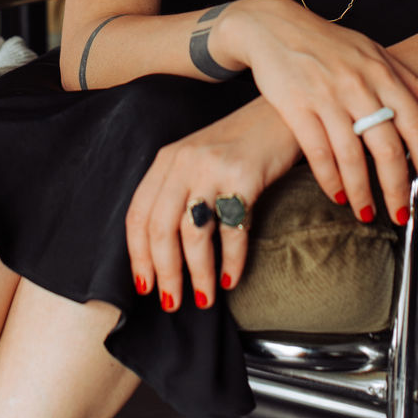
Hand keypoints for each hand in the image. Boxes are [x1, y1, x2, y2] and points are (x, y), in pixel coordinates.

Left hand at [125, 96, 298, 312]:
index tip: (144, 284)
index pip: (138, 214)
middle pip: (161, 228)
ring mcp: (213, 168)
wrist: (279, 115)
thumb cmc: (239, 144)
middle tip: (171, 302)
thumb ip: (176, 191)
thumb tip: (162, 250)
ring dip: (198, 274)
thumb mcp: (197, 159)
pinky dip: (232, 261)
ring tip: (204, 298)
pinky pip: (233, 230)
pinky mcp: (244, 176)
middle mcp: (184, 162)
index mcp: (166, 159)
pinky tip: (232, 279)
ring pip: (194, 234)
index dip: (138, 255)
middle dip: (165, 273)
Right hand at [213, 0, 417, 225]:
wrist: (273, 26)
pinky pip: (317, 152)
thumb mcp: (374, 53)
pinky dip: (330, 179)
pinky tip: (338, 195)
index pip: (416, 126)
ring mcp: (325, 96)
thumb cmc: (328, 43)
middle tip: (401, 216)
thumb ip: (411, 83)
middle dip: (397, 188)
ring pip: (351, 155)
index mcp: (381, 73)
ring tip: (367, 214)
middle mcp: (357, 85)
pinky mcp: (295, 106)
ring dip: (362, 192)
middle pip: (386, 147)